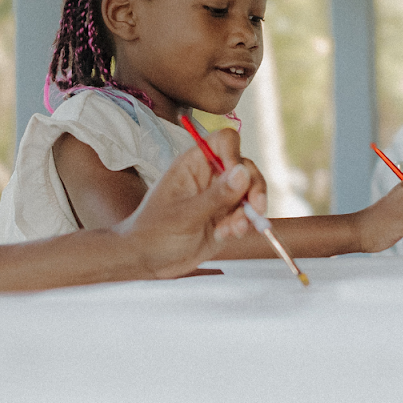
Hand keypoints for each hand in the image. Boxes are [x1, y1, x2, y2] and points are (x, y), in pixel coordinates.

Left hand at [115, 127, 267, 278]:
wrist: (147, 261)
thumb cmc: (154, 231)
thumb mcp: (184, 215)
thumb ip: (216, 196)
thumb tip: (243, 172)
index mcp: (194, 163)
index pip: (224, 141)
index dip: (236, 154)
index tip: (239, 177)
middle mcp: (210, 176)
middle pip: (246, 167)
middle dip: (254, 188)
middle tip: (254, 209)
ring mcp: (220, 198)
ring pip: (251, 193)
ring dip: (249, 212)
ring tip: (233, 230)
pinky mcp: (226, 218)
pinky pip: (247, 215)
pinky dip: (244, 225)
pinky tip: (227, 235)